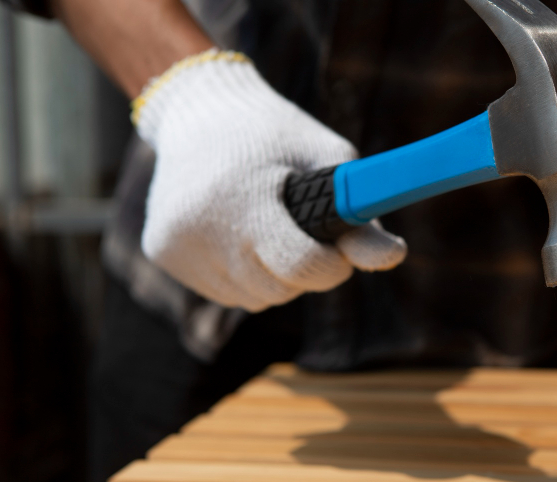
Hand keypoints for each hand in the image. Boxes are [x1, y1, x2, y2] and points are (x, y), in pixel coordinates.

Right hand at [133, 50, 405, 310]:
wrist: (198, 109)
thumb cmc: (276, 135)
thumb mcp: (327, 161)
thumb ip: (360, 215)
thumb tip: (395, 258)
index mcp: (246, 198)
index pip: (301, 266)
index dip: (331, 267)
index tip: (338, 252)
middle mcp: (202, 227)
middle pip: (279, 289)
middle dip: (304, 271)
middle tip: (304, 233)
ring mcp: (177, 244)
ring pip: (253, 298)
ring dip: (273, 277)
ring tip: (270, 229)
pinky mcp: (161, 253)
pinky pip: (223, 291)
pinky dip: (242, 275)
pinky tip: (239, 236)